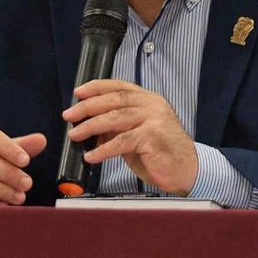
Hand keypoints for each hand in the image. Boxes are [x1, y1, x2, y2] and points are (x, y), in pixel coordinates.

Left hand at [63, 79, 197, 195]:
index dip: (96, 87)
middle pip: (114, 100)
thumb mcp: (137, 136)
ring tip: (74, 135)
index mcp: (149, 101)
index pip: (119, 87)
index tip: (78, 92)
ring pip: (115, 118)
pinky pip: (121, 142)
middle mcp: (152, 106)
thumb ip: (118, 128)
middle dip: (87, 107)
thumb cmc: (162, 154)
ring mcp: (154, 120)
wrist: (188, 170)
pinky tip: (92, 156)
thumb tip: (92, 127)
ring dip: (90, 126)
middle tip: (69, 115)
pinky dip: (103, 149)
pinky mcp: (152, 138)